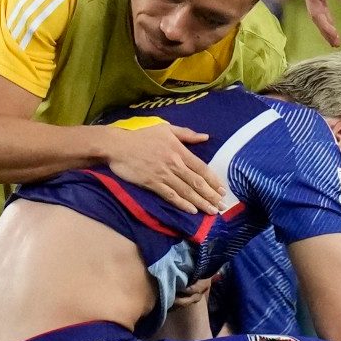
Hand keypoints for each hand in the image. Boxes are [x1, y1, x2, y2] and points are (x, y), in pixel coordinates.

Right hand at [100, 120, 228, 213]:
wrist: (117, 146)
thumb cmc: (141, 136)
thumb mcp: (166, 129)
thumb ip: (186, 134)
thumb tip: (206, 137)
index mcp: (179, 151)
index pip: (201, 168)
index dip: (213, 180)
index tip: (223, 190)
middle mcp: (174, 164)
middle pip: (197, 182)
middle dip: (211, 195)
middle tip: (223, 206)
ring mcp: (163, 175)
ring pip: (186, 191)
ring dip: (201, 202)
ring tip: (212, 211)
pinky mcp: (152, 184)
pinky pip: (170, 196)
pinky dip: (182, 204)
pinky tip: (192, 211)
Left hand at [300, 0, 340, 46]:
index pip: (318, 5)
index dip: (327, 18)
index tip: (335, 31)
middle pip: (316, 13)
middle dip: (326, 28)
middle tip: (335, 41)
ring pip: (315, 15)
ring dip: (325, 29)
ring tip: (335, 41)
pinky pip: (316, 10)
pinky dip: (324, 23)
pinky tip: (332, 32)